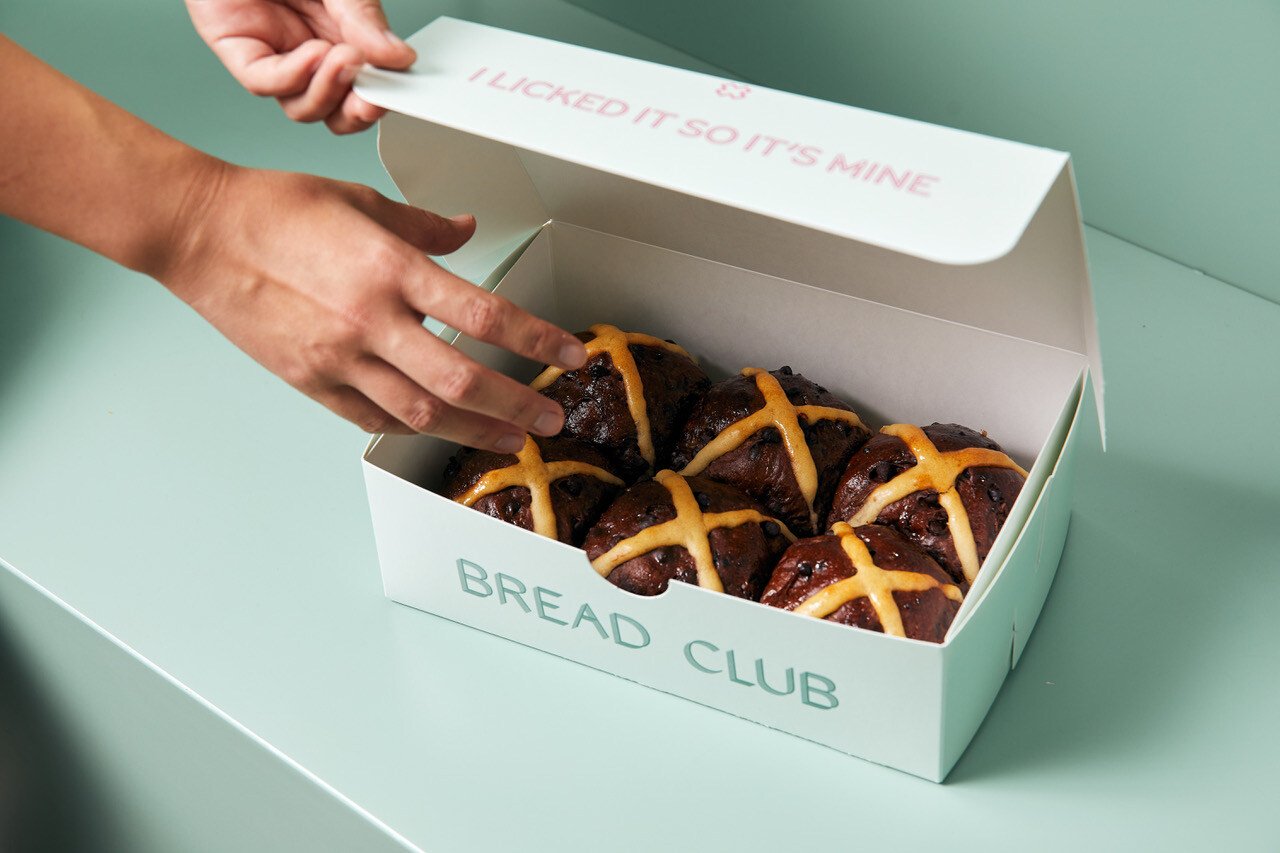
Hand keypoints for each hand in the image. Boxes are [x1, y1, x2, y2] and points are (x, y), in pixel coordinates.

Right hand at [163, 162, 587, 449]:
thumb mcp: (360, 202)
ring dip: (476, 430)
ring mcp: (339, 358)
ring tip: (512, 438)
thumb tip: (467, 231)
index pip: (484, 314)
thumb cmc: (274, 209)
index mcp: (389, 268)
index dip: (536, 340)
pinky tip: (442, 430)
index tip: (569, 354)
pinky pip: (374, 417)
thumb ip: (422, 226)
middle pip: (462, 379)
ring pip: (422, 412)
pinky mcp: (312, 382)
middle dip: (518, 403)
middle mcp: (370, 320)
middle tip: (553, 416)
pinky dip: (414, 427)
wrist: (197, 234)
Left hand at [186, 0, 413, 133]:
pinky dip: (294, 76)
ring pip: (301, 107)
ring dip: (328, 92)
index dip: (380, 99)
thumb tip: (398, 58)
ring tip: (345, 60)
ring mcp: (273, 55)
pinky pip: (264, 81)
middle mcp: (307, 53)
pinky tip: (315, 54)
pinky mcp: (236, 48)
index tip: (401, 93)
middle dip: (355, 112)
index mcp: (338, 36)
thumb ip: (365, 19)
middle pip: (333, 112)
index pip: (362, 87)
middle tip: (374, 97)